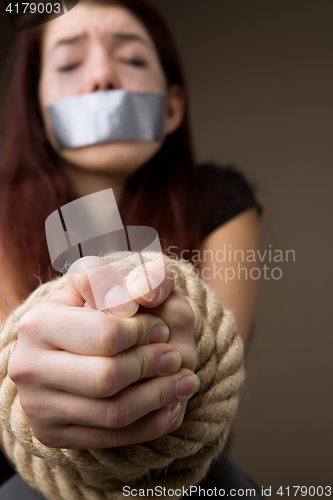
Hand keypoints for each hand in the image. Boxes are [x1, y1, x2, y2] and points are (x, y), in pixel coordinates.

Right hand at [8, 257, 198, 448]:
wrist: (65, 346)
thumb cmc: (95, 310)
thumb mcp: (116, 284)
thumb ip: (140, 277)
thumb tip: (145, 292)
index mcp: (40, 322)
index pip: (105, 334)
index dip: (144, 332)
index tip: (162, 329)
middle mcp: (30, 367)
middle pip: (106, 378)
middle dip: (151, 366)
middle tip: (175, 358)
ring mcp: (38, 406)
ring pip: (112, 413)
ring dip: (159, 398)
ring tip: (185, 382)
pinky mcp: (53, 434)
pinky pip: (111, 439)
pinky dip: (150, 425)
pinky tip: (171, 407)